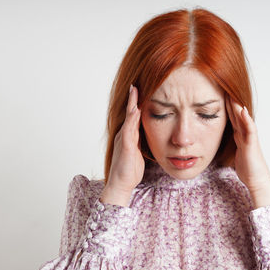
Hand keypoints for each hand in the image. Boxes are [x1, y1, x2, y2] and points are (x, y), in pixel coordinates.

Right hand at [101, 84, 144, 205]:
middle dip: (132, 99)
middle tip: (135, 85)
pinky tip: (135, 111)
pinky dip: (132, 119)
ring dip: (131, 104)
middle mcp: (124, 135)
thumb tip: (148, 134)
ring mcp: (124, 140)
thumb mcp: (138, 152)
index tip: (139, 91)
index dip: (136, 104)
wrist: (121, 184)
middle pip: (129, 113)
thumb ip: (140, 142)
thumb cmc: (130, 170)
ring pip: (128, 119)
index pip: (133, 117)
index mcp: (128, 136)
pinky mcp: (126, 147)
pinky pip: (129, 130)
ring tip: (134, 91)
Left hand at [225, 94, 269, 207]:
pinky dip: (247, 119)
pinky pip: (250, 130)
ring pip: (243, 119)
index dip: (225, 107)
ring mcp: (249, 138)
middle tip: (223, 88)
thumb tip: (220, 140)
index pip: (231, 118)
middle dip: (230, 102)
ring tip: (232, 94)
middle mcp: (245, 134)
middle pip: (236, 115)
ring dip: (238, 106)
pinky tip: (243, 110)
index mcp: (240, 136)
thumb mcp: (235, 152)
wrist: (257, 180)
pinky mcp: (252, 144)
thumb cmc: (247, 168)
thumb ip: (231, 144)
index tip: (217, 95)